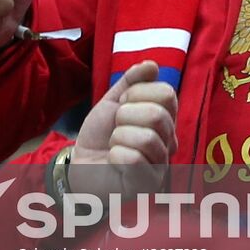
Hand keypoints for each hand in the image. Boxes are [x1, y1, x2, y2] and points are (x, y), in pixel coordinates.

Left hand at [69, 61, 177, 197]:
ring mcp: (161, 165)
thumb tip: (152, 65)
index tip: (122, 105)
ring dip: (119, 138)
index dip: (136, 94)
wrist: (80, 164)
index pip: (166, 93)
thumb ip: (131, 81)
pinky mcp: (148, 185)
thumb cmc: (101, 134)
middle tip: (116, 127)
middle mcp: (170, 142)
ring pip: (146, 138)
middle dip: (125, 116)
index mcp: (165, 119)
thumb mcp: (113, 101)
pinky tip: (114, 162)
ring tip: (115, 145)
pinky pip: (134, 160)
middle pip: (158, 115)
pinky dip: (116, 157)